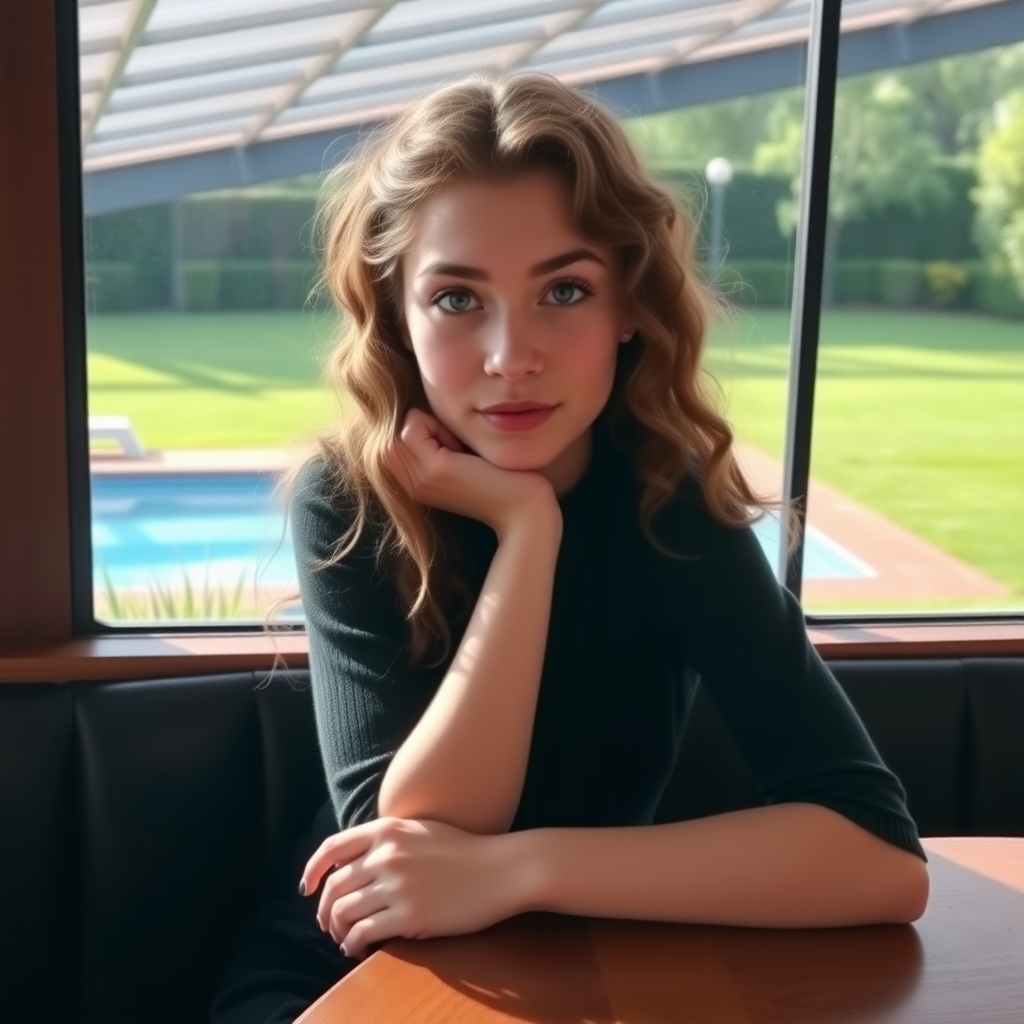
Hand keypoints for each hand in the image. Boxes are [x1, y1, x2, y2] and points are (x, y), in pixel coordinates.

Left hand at [299, 817, 526, 959]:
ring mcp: (396, 885)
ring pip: (343, 911)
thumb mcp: (421, 830)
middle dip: (324, 909)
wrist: (500, 869)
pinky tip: (358, 948)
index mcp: (388, 829)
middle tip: (328, 923)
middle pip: (334, 886)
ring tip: (345, 938)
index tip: (307, 888)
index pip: (332, 848)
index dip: (312, 869)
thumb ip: (388, 839)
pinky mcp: (408, 916)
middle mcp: (386, 855)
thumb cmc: (465, 851)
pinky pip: (362, 933)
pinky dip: (352, 944)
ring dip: (337, 929)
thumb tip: (357, 861)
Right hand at [384, 408, 559, 537]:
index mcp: (414, 483)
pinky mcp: (434, 470)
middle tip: (457, 447)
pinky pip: (412, 425)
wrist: (524, 512)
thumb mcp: (461, 458)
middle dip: (423, 425)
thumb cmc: (503, 481)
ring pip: (400, 427)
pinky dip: (438, 425)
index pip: (394, 436)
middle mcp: (409, 485)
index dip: (424, 431)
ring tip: (460, 449)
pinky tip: (464, 450)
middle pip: (391, 432)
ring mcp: (418, 479)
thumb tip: (428, 407)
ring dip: (431, 424)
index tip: (455, 449)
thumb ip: (438, 442)